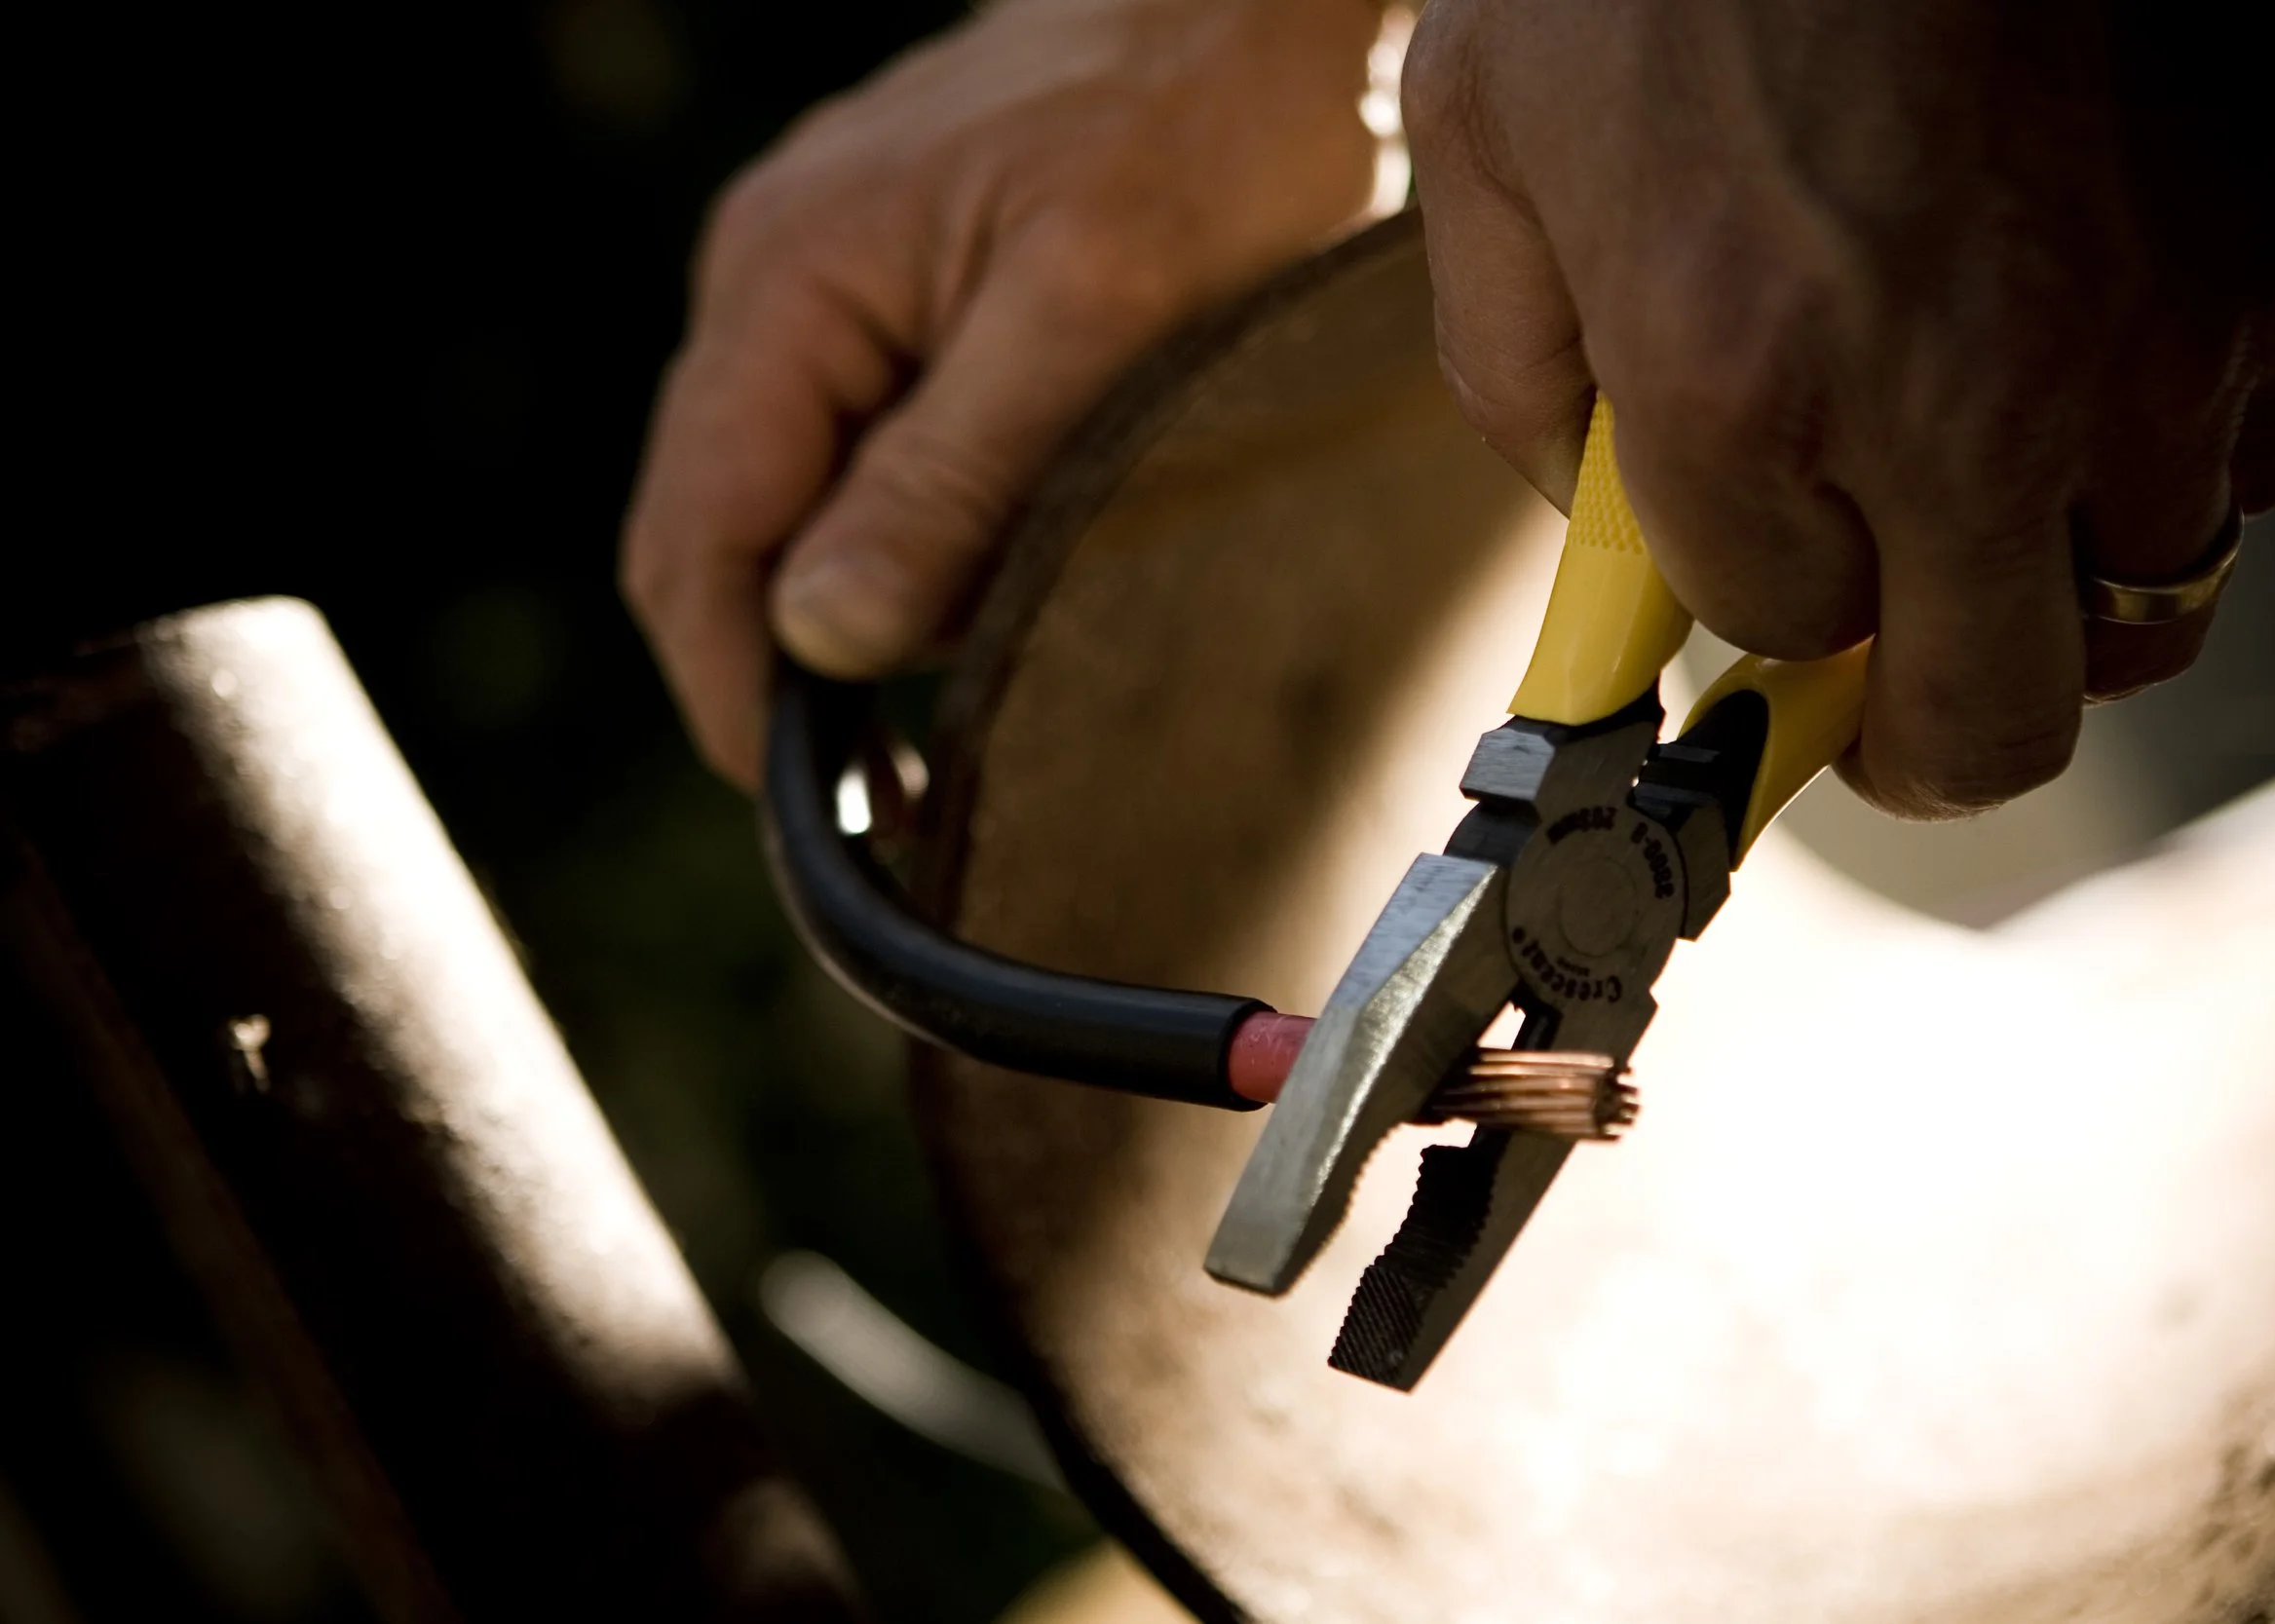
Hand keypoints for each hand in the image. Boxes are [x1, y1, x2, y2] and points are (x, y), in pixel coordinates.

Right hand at [625, 0, 1381, 783]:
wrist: (1260, 11)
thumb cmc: (1203, 131)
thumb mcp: (1093, 316)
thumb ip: (949, 476)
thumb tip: (821, 638)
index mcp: (791, 284)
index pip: (696, 533)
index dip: (733, 690)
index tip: (817, 807)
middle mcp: (773, 283)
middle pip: (714, 530)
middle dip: (781, 670)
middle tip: (897, 785)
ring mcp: (823, 286)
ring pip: (783, 502)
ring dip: (852, 607)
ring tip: (962, 681)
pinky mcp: (888, 298)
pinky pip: (848, 452)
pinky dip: (895, 540)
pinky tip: (981, 577)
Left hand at [1404, 0, 2274, 814]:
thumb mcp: (1493, 126)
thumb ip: (1512, 358)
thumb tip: (1575, 493)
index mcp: (1741, 386)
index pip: (1772, 638)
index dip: (1755, 624)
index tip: (1754, 598)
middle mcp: (1967, 404)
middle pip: (1991, 722)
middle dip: (1919, 738)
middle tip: (1883, 700)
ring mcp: (2151, 339)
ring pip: (2147, 599)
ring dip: (2059, 585)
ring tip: (1989, 487)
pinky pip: (2265, 448)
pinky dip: (2183, 447)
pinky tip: (2098, 360)